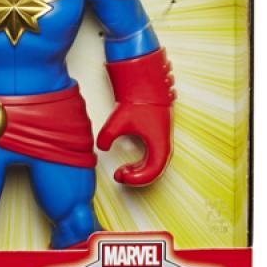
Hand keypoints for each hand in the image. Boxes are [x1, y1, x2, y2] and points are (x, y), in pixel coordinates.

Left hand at [99, 49, 174, 185]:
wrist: (145, 86)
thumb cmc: (136, 103)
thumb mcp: (117, 121)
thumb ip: (106, 136)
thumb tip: (102, 147)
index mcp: (160, 144)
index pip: (153, 173)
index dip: (137, 179)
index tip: (121, 175)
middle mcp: (164, 146)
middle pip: (154, 173)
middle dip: (136, 178)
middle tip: (119, 176)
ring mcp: (162, 144)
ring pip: (153, 168)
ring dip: (138, 172)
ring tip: (121, 171)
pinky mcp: (156, 141)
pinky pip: (151, 161)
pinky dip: (140, 166)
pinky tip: (127, 165)